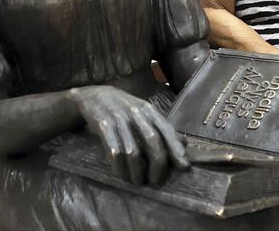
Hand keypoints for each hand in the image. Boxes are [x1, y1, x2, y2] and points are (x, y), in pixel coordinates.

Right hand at [69, 85, 188, 185]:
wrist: (93, 96)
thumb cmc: (123, 108)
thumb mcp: (144, 113)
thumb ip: (162, 127)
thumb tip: (185, 144)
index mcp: (149, 110)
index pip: (166, 130)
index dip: (176, 149)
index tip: (184, 166)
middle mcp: (136, 113)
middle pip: (152, 140)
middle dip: (157, 164)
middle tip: (156, 181)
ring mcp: (119, 119)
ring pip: (132, 150)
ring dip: (136, 170)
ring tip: (137, 181)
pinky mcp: (103, 125)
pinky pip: (114, 150)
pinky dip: (119, 166)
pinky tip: (121, 174)